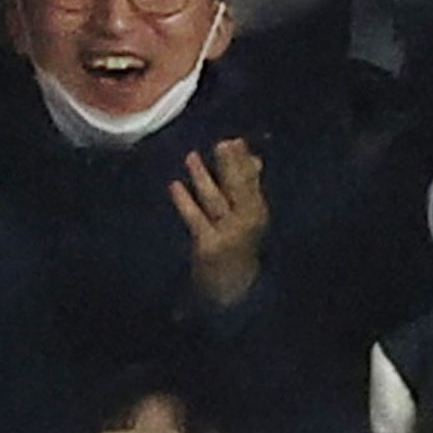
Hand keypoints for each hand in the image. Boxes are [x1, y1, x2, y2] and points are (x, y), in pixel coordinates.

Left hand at [171, 138, 267, 307]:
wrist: (233, 291)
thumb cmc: (238, 248)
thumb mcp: (249, 218)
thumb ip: (250, 188)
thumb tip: (254, 158)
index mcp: (258, 212)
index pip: (253, 181)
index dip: (244, 160)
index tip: (236, 141)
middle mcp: (247, 222)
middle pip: (238, 188)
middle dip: (230, 165)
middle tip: (222, 144)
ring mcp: (228, 234)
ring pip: (216, 200)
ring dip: (203, 177)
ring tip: (191, 157)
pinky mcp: (208, 246)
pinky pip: (196, 219)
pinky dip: (185, 202)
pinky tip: (175, 186)